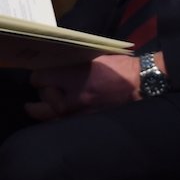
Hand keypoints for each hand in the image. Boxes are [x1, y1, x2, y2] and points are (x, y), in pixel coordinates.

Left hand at [25, 55, 142, 119]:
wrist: (140, 85)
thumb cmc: (119, 68)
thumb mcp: (94, 57)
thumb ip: (72, 62)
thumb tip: (55, 64)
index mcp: (73, 77)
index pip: (38, 78)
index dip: (40, 73)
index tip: (44, 72)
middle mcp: (70, 98)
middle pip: (42, 94)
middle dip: (45, 88)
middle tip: (50, 85)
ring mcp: (75, 114)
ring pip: (45, 112)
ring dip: (45, 105)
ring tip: (46, 102)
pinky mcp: (82, 123)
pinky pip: (59, 121)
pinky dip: (56, 116)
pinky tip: (58, 112)